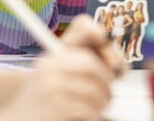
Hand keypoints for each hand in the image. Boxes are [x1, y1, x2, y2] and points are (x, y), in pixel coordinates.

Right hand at [0, 16, 118, 120]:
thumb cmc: (37, 103)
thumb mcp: (51, 77)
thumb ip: (76, 66)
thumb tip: (115, 66)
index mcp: (51, 57)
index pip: (86, 40)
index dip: (107, 51)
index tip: (116, 67)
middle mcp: (50, 67)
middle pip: (94, 67)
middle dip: (106, 83)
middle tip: (106, 95)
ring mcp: (52, 86)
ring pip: (96, 91)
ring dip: (100, 105)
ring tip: (91, 110)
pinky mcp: (57, 106)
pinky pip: (90, 109)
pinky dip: (91, 116)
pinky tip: (80, 117)